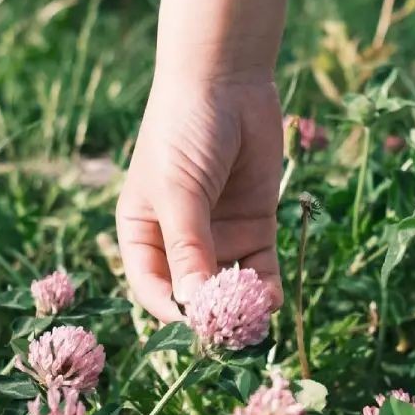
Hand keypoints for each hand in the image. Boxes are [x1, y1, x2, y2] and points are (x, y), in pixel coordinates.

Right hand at [117, 75, 284, 322]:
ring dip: (242, 308)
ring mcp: (219, 235)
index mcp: (143, 234)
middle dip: (212, 314)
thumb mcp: (179, 193)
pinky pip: (261, 270)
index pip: (154, 288)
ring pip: (230, 287)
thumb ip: (188, 248)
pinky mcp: (255, 226)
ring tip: (256, 317)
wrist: (225, 81)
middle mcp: (179, 242)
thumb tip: (195, 304)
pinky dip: (266, 288)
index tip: (195, 325)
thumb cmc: (183, 132)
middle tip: (232, 333)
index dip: (173, 311)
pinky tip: (272, 299)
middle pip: (195, 292)